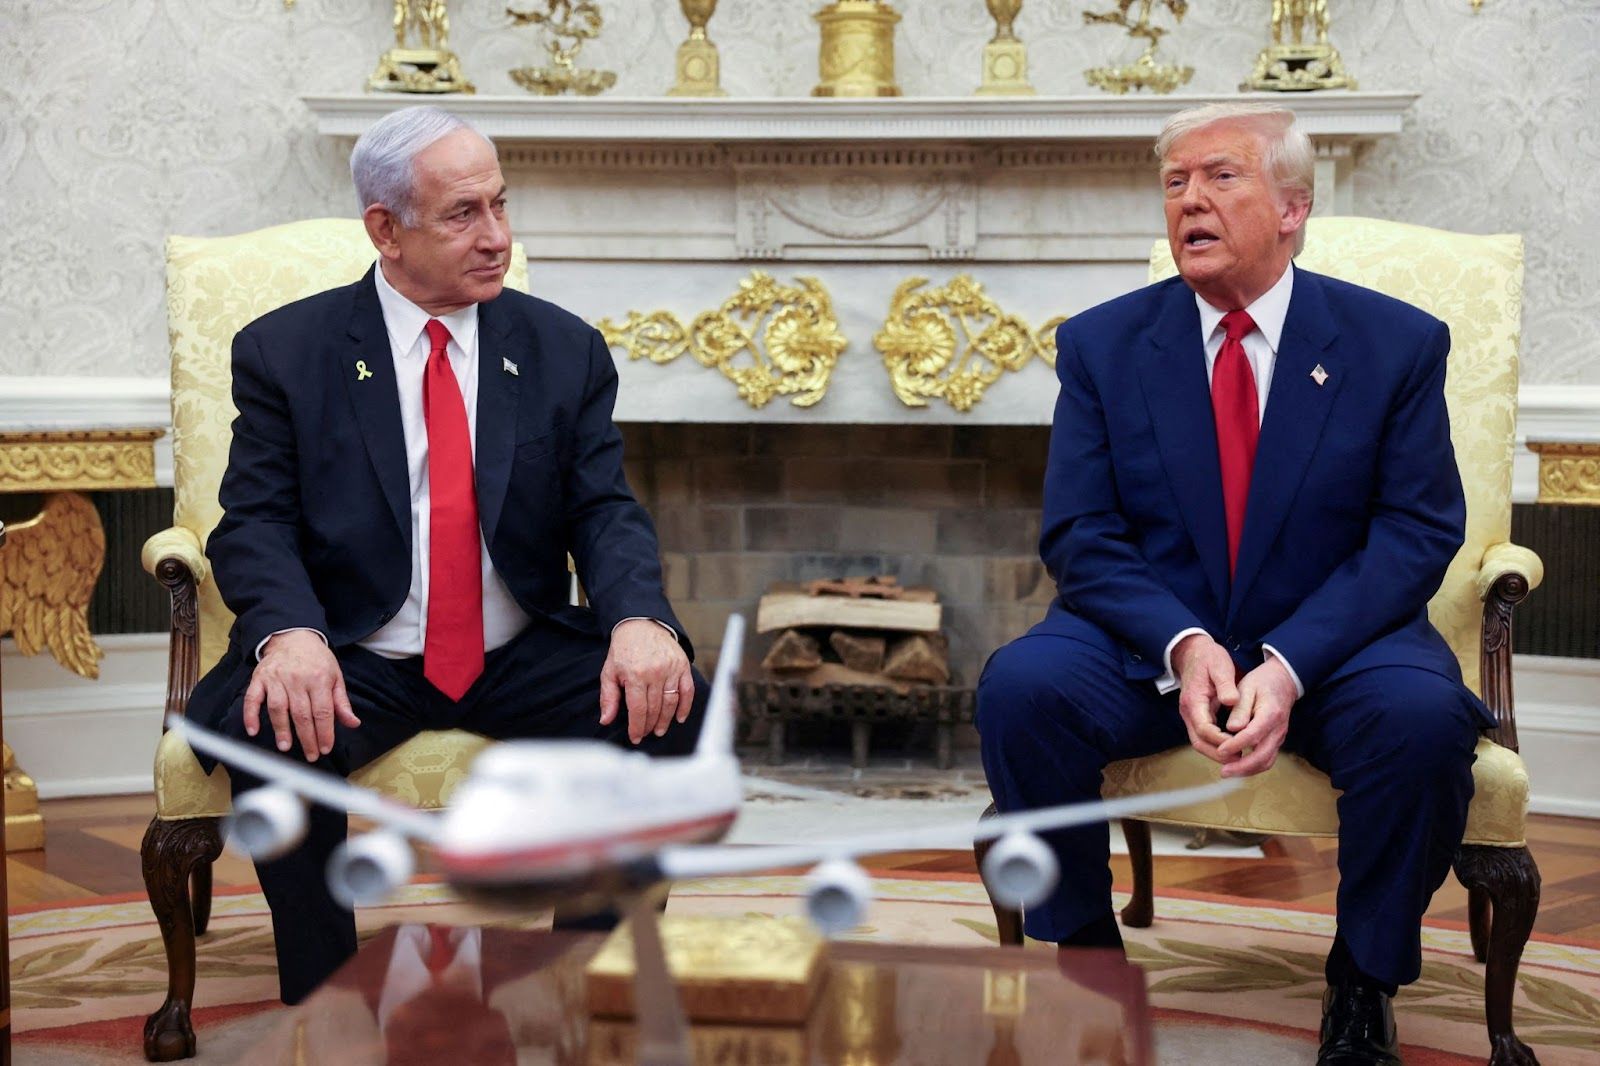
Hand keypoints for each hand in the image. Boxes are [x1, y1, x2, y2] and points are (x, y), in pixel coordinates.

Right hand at [244, 630, 359, 761]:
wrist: (293, 636)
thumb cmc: (316, 660)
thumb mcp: (335, 676)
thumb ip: (341, 702)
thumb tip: (353, 723)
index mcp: (319, 679)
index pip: (323, 711)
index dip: (324, 732)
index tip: (325, 748)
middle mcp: (297, 679)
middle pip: (302, 713)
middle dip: (307, 737)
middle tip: (310, 755)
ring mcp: (276, 679)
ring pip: (278, 708)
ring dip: (281, 729)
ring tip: (285, 746)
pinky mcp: (259, 679)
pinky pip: (252, 699)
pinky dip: (250, 715)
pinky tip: (253, 730)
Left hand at [599, 619, 693, 743]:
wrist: (641, 625)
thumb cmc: (624, 650)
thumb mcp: (609, 671)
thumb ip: (608, 697)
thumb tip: (606, 720)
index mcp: (635, 675)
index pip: (638, 709)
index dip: (637, 727)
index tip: (636, 737)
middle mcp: (655, 673)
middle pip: (655, 708)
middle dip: (650, 725)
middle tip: (647, 733)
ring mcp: (671, 669)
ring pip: (671, 703)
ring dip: (666, 720)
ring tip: (660, 730)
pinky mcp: (683, 666)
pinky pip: (687, 691)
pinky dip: (685, 706)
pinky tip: (679, 718)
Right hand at [1171, 633, 1236, 763]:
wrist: (1192, 652)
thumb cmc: (1208, 658)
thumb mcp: (1219, 666)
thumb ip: (1226, 685)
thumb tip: (1232, 701)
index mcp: (1194, 700)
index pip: (1204, 728)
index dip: (1220, 740)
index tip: (1238, 745)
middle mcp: (1188, 711)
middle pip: (1198, 741)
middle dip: (1218, 753)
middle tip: (1239, 760)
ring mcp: (1190, 714)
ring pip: (1199, 741)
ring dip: (1217, 752)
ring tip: (1239, 757)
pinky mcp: (1196, 715)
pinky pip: (1203, 735)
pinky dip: (1216, 744)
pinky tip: (1232, 745)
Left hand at [1215, 656, 1296, 777]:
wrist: (1282, 681)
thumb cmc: (1261, 683)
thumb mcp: (1247, 688)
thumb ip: (1240, 709)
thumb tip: (1231, 728)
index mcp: (1271, 714)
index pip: (1253, 735)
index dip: (1236, 745)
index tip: (1220, 750)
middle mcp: (1278, 730)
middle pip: (1263, 756)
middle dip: (1242, 767)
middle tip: (1223, 772)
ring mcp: (1279, 737)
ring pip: (1266, 761)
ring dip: (1247, 770)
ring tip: (1227, 772)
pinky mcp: (1276, 741)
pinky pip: (1266, 759)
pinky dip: (1252, 766)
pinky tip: (1236, 767)